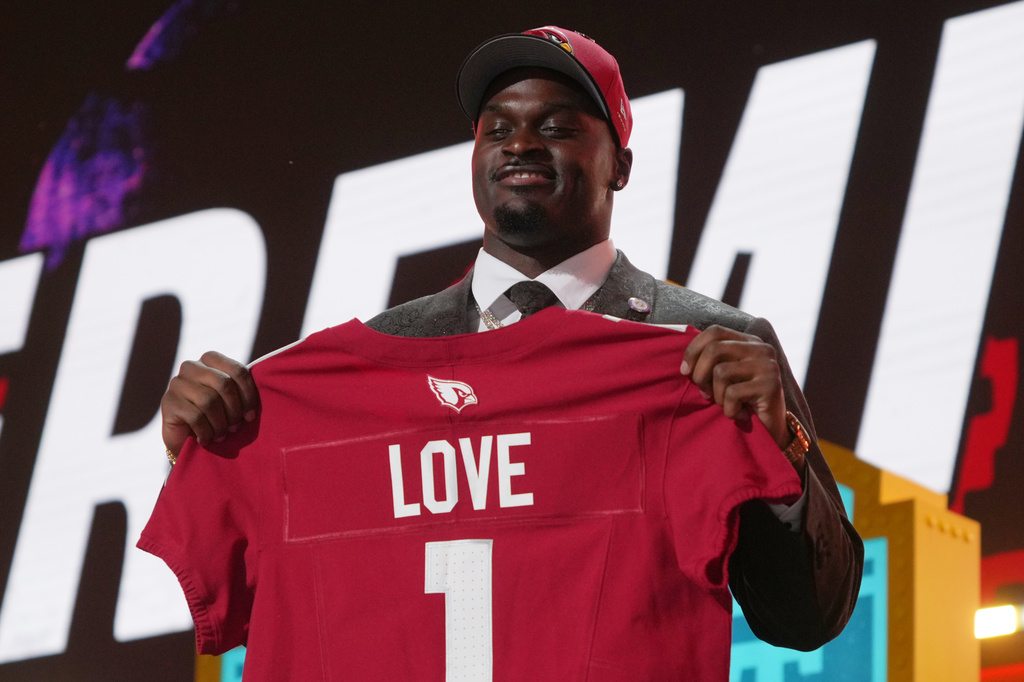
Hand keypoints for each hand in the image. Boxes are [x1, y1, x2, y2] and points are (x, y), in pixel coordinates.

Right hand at [161, 351, 258, 455]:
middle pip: (224, 384)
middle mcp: (191, 367)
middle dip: (234, 410)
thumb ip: (242, 389)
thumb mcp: (231, 399)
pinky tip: (207, 439)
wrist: (186, 439)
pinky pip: (195, 416)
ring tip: (222, 435)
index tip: (251, 416)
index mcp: (210, 359)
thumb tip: (266, 387)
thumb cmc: (215, 416)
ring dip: (220, 423)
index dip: (249, 395)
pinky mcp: (168, 402)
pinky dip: (206, 432)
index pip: (237, 371)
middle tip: (236, 427)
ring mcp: (177, 383)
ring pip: (209, 401)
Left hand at [680, 325, 788, 449]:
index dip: (693, 350)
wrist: (772, 429)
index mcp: (749, 341)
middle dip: (700, 375)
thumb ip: (709, 363)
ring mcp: (768, 365)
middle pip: (714, 349)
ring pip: (721, 372)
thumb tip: (685, 367)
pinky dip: (729, 409)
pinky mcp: (771, 385)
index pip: (714, 332)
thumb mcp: (724, 378)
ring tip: (728, 405)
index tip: (685, 371)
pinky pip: (732, 393)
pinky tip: (740, 414)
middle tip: (705, 393)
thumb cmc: (741, 402)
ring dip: (717, 396)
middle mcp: (761, 349)